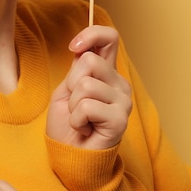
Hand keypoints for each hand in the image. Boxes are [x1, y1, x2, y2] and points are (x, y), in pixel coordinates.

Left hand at [46, 25, 131, 149]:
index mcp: (107, 73)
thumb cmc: (68, 124)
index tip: (73, 47)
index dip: (91, 34)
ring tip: (80, 118)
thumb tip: (82, 49)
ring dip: (73, 105)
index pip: (109, 38)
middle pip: (89, 61)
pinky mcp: (120, 119)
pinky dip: (77, 119)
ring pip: (85, 85)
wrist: (71, 156)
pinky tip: (85, 128)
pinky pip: (87, 106)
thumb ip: (77, 68)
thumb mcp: (67, 89)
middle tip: (75, 104)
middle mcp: (119, 83)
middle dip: (71, 84)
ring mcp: (123, 101)